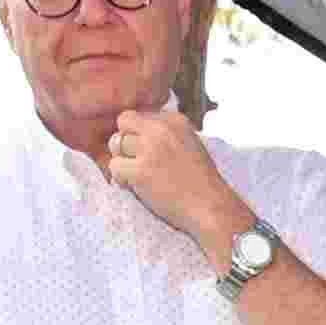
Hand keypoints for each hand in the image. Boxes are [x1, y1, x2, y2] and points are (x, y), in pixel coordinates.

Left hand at [105, 107, 247, 255]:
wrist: (211, 208)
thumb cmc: (202, 184)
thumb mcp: (191, 145)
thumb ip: (167, 136)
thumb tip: (136, 136)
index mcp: (175, 120)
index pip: (140, 116)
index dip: (138, 135)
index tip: (147, 153)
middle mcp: (161, 129)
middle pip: (124, 123)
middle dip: (126, 143)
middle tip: (136, 163)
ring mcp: (150, 149)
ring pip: (116, 143)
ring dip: (122, 161)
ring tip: (136, 177)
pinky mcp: (141, 170)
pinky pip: (114, 167)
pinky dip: (120, 178)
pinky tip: (135, 187)